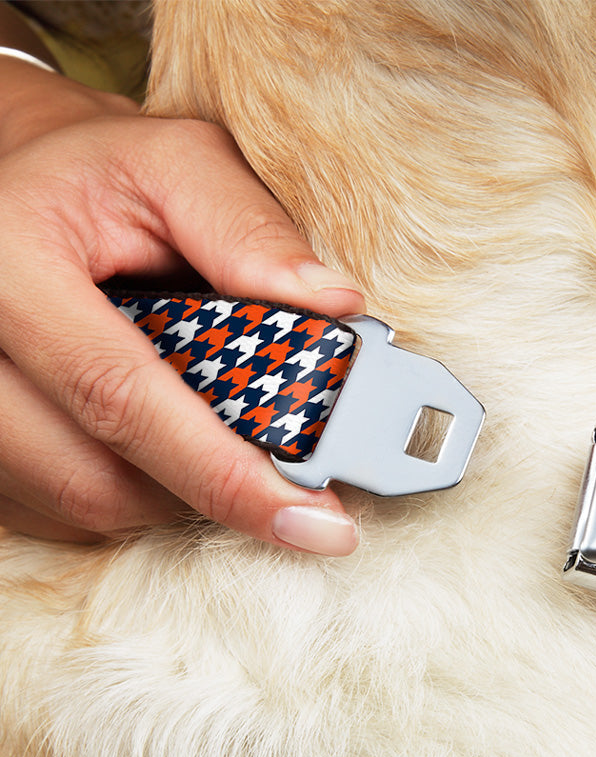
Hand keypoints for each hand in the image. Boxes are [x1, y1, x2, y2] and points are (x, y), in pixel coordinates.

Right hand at [0, 57, 363, 552]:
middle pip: (97, 478)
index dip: (224, 473)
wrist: (17, 185)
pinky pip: (59, 510)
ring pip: (82, 504)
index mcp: (9, 266)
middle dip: (211, 491)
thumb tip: (334, 305)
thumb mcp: (176, 165)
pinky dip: (132, 492)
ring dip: (173, 492)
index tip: (316, 522)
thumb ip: (249, 229)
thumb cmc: (101, 175)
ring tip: (220, 438)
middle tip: (291, 485)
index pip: (120, 397)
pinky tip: (162, 444)